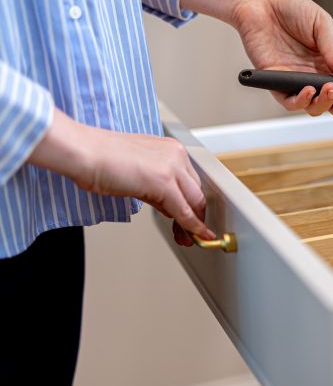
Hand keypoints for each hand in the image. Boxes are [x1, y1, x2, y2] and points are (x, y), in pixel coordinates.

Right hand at [29, 109, 213, 246]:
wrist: (83, 152)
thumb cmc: (99, 159)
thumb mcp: (138, 170)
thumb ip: (156, 185)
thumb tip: (168, 205)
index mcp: (170, 148)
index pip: (190, 180)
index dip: (192, 202)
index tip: (191, 217)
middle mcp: (176, 154)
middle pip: (195, 191)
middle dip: (195, 215)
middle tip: (190, 232)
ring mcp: (172, 166)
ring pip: (194, 201)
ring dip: (193, 223)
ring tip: (188, 238)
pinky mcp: (165, 182)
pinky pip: (184, 210)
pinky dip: (192, 226)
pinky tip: (196, 235)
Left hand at [180, 0, 332, 123]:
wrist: (260, 2)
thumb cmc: (290, 8)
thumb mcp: (321, 24)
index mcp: (330, 63)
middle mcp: (315, 76)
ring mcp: (296, 81)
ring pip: (315, 107)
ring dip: (326, 103)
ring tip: (330, 88)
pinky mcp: (276, 82)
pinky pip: (290, 101)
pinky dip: (301, 100)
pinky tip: (308, 91)